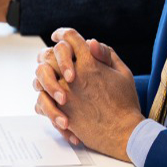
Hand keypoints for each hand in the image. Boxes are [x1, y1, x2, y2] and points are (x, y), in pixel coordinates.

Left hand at [32, 28, 141, 158]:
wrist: (123, 132)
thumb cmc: (126, 103)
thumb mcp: (123, 73)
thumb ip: (106, 54)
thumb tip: (91, 42)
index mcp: (90, 63)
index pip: (69, 38)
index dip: (63, 34)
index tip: (58, 36)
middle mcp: (73, 76)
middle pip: (49, 54)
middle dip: (50, 54)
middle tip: (52, 59)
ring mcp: (64, 93)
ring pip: (40, 76)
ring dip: (44, 76)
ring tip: (51, 80)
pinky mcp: (59, 111)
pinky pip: (40, 102)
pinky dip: (43, 100)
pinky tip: (51, 101)